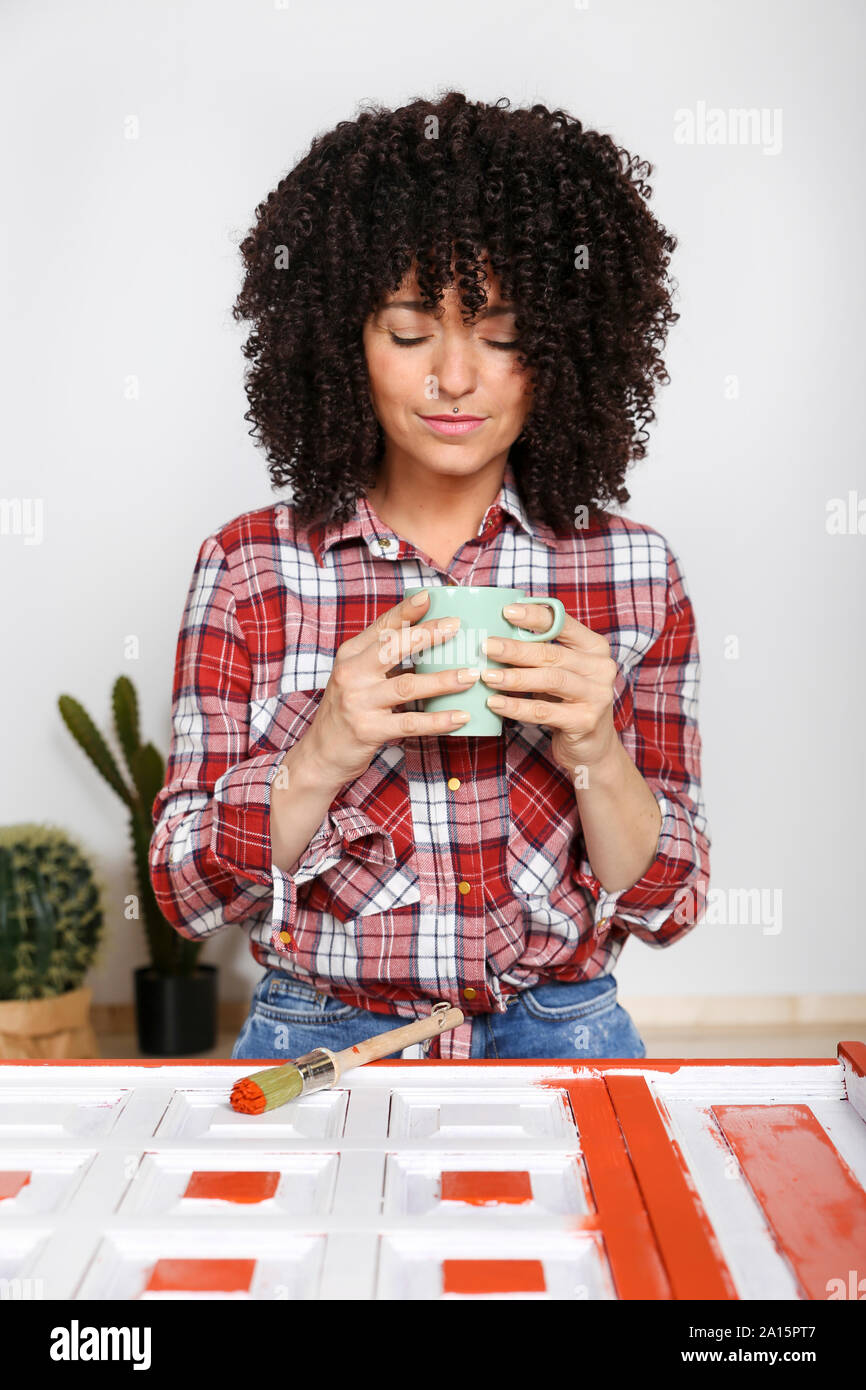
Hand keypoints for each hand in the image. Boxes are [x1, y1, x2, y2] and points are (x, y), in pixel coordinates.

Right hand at [305, 591, 478, 783]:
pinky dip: (438, 719)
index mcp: (350, 656)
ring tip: (470, 675)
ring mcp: (358, 702)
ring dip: (442, 680)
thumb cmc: (348, 711)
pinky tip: (460, 716)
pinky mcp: (368, 730)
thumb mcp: (358, 678)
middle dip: (427, 634)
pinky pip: (410, 723)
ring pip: (407, 686)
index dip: (405, 611)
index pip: (381, 627)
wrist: (320, 754)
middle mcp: (351, 675)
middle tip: (457, 626)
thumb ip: (384, 660)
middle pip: (393, 648)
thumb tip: (428, 638)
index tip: (428, 596)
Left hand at [479, 602, 620, 776]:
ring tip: (486, 676)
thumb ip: (541, 652)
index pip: (564, 624)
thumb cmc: (567, 701)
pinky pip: (543, 711)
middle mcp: (601, 668)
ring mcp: (597, 696)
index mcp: (595, 647)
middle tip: (486, 646)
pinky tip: (494, 703)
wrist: (592, 746)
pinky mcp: (585, 722)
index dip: (535, 616)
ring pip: (550, 680)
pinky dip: (516, 707)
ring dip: (514, 677)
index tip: (506, 611)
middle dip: (515, 649)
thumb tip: (496, 634)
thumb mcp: (560, 672)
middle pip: (552, 654)